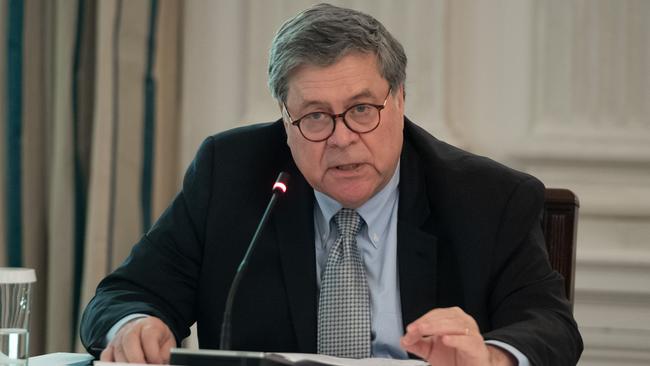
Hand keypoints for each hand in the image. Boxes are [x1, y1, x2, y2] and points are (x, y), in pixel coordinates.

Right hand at [100, 316, 175, 363]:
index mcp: (150, 325)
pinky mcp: (110, 347)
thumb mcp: (167, 343)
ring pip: (117, 350)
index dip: (152, 352)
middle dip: (136, 359)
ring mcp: (119, 337)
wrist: (146, 331)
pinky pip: (106, 356)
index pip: (149, 335)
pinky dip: (110, 364)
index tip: (157, 362)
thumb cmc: (158, 340)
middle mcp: (132, 329)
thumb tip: (159, 363)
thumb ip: (164, 354)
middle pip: (129, 341)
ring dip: (124, 363)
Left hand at [400, 307, 514, 365]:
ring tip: (422, 330)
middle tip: (412, 331)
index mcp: (451, 318)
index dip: (420, 321)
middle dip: (425, 324)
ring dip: (435, 328)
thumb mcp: (431, 351)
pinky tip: (445, 339)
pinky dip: (455, 339)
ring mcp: (471, 333)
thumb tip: (403, 340)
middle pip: (442, 318)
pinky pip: (466, 341)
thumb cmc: (455, 357)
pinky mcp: (477, 346)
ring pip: (453, 325)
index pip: (433, 315)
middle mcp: (462, 321)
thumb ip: (417, 344)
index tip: (409, 330)